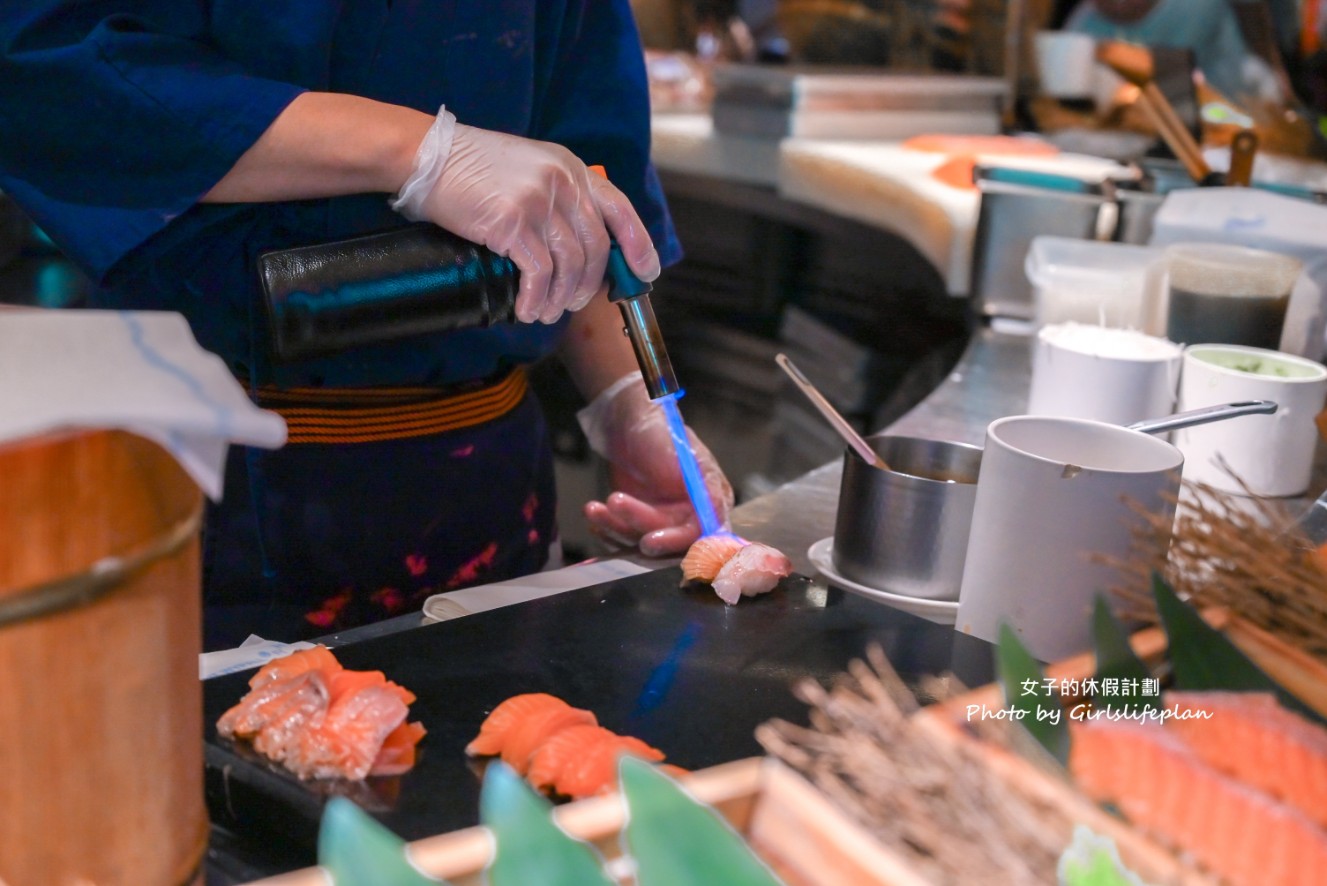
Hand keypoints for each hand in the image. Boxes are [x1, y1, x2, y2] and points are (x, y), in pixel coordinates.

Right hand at [395, 110, 659, 323]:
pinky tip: (526, 309)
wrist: (427, 157)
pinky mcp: (513, 222)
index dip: (638, 244)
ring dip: (560, 297)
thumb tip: (578, 248)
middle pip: (596, 247)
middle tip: (571, 304)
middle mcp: (563, 182)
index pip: (620, 209)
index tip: (646, 271)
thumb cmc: (472, 169)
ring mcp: (540, 201)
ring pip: (570, 265)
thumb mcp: (529, 170)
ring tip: (545, 311)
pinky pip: (539, 273)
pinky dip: (535, 298)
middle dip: (588, 285)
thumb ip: (558, 198)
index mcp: (571, 168)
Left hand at [579, 374, 733, 556]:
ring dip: (616, 526)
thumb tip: (715, 520)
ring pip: (640, 540)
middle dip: (638, 526)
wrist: (628, 423)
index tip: (649, 540)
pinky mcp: (637, 523)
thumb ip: (702, 487)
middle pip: (666, 540)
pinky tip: (594, 513)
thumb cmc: (660, 430)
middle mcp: (689, 516)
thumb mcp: (684, 454)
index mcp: (710, 500)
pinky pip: (623, 537)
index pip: (700, 534)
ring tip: (595, 507)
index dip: (676, 542)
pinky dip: (607, 529)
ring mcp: (662, 522)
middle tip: (616, 505)